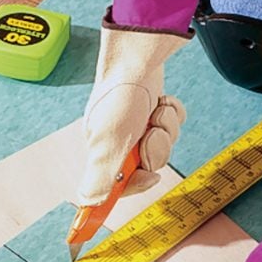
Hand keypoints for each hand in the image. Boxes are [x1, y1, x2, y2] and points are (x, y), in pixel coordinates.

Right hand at [77, 15, 188, 205]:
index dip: (136, 184)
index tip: (147, 176)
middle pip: (148, 166)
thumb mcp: (107, 142)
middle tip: (148, 131)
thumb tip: (87, 204)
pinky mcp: (155, 111)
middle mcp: (119, 141)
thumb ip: (99, 176)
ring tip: (155, 111)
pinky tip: (162, 102)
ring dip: (166, 128)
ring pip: (165, 146)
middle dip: (155, 149)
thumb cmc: (119, 96)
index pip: (118, 185)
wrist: (139, 56)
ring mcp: (139, 126)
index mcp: (102, 152)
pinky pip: (174, 126)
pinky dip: (173, 114)